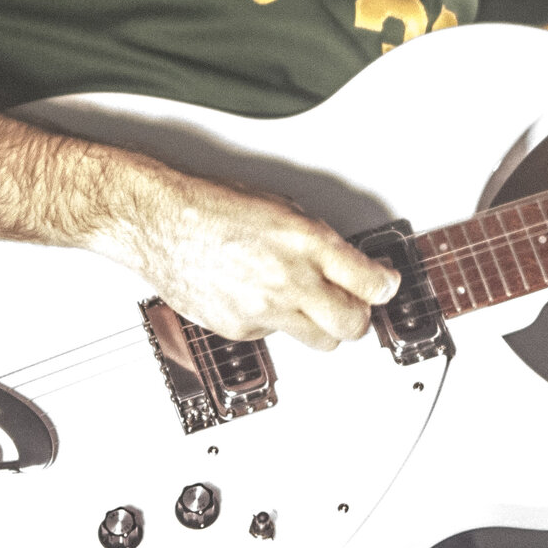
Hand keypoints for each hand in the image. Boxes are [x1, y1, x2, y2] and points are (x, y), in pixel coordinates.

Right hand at [107, 161, 400, 352]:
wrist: (161, 222)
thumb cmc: (212, 205)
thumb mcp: (281, 207)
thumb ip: (317, 240)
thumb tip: (344, 262)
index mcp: (307, 243)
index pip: (370, 283)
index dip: (385, 287)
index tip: (385, 284)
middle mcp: (291, 280)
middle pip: (353, 325)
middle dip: (359, 316)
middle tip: (355, 304)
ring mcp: (266, 310)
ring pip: (321, 341)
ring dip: (324, 327)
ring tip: (312, 306)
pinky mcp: (241, 330)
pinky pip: (276, 337)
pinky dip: (277, 322)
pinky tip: (261, 298)